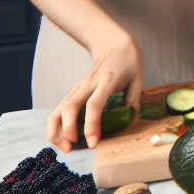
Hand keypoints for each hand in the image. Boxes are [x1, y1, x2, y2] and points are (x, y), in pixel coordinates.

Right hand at [48, 31, 141, 151]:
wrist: (114, 45)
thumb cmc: (128, 63)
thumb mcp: (138, 79)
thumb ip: (133, 100)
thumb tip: (131, 123)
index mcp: (107, 80)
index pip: (95, 104)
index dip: (92, 124)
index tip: (92, 142)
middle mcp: (88, 84)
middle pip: (70, 106)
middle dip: (67, 129)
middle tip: (71, 148)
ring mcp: (78, 87)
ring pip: (59, 108)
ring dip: (56, 129)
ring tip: (62, 147)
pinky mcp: (73, 91)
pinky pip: (59, 109)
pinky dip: (55, 125)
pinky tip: (59, 138)